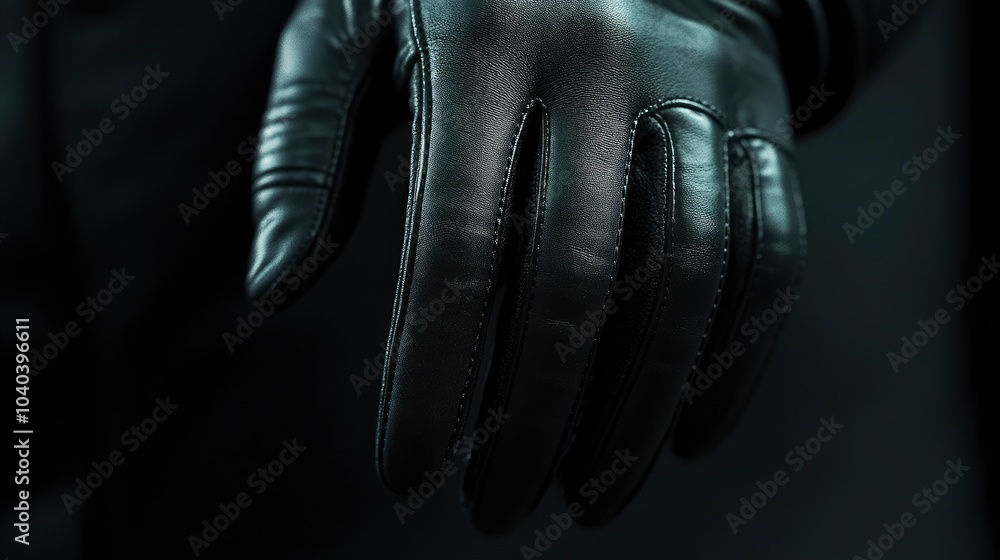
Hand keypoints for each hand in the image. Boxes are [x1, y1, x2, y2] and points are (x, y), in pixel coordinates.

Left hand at [247, 0, 805, 531]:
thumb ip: (303, 153)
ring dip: (641, 410)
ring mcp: (697, 84)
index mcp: (479, 40)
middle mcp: (601, 57)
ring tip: (594, 499)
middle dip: (536, 419)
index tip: (413, 474)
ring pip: (689, 276)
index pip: (457, 241)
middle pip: (579, 276)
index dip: (435, 373)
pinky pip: (774, 249)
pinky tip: (692, 436)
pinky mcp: (763, 116)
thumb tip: (273, 295)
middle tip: (498, 508)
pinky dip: (739, 357)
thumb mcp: (353, 34)